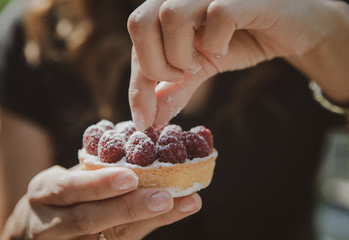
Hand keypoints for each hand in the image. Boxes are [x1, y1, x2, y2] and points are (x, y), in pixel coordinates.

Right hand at [2, 165, 200, 238]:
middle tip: (166, 196)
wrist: (42, 225)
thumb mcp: (70, 177)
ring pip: (110, 238)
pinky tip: (176, 212)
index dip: (98, 185)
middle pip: (87, 219)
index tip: (131, 177)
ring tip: (184, 204)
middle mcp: (51, 224)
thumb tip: (148, 142)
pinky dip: (148, 227)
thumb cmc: (66, 192)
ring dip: (148, 220)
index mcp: (43, 192)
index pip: (67, 189)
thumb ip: (97, 168)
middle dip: (129, 207)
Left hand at [127, 0, 336, 129]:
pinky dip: (216, 42)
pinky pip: (219, 15)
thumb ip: (174, 87)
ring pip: (172, 15)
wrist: (290, 28)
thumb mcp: (201, 65)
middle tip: (181, 76)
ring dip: (181, 55)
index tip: (143, 122)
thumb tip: (149, 120)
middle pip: (140, 23)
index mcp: (169, 4)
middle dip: (154, 65)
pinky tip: (225, 47)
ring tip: (200, 62)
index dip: (136, 84)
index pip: (135, 39)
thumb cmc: (241, 39)